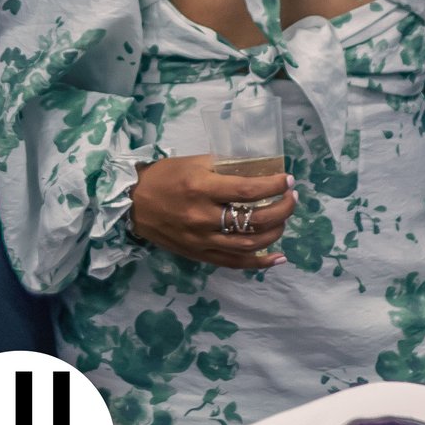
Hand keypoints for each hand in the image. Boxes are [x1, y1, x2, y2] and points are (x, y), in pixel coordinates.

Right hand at [128, 157, 295, 269]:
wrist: (132, 203)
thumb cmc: (164, 177)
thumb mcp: (193, 162)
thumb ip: (224, 165)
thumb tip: (258, 167)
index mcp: (201, 188)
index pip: (248, 190)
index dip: (274, 186)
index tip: (287, 180)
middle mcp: (203, 216)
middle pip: (255, 219)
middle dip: (282, 209)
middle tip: (291, 198)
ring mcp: (202, 239)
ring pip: (250, 243)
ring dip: (275, 232)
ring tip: (283, 220)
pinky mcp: (200, 255)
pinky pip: (235, 262)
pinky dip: (260, 262)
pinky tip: (278, 257)